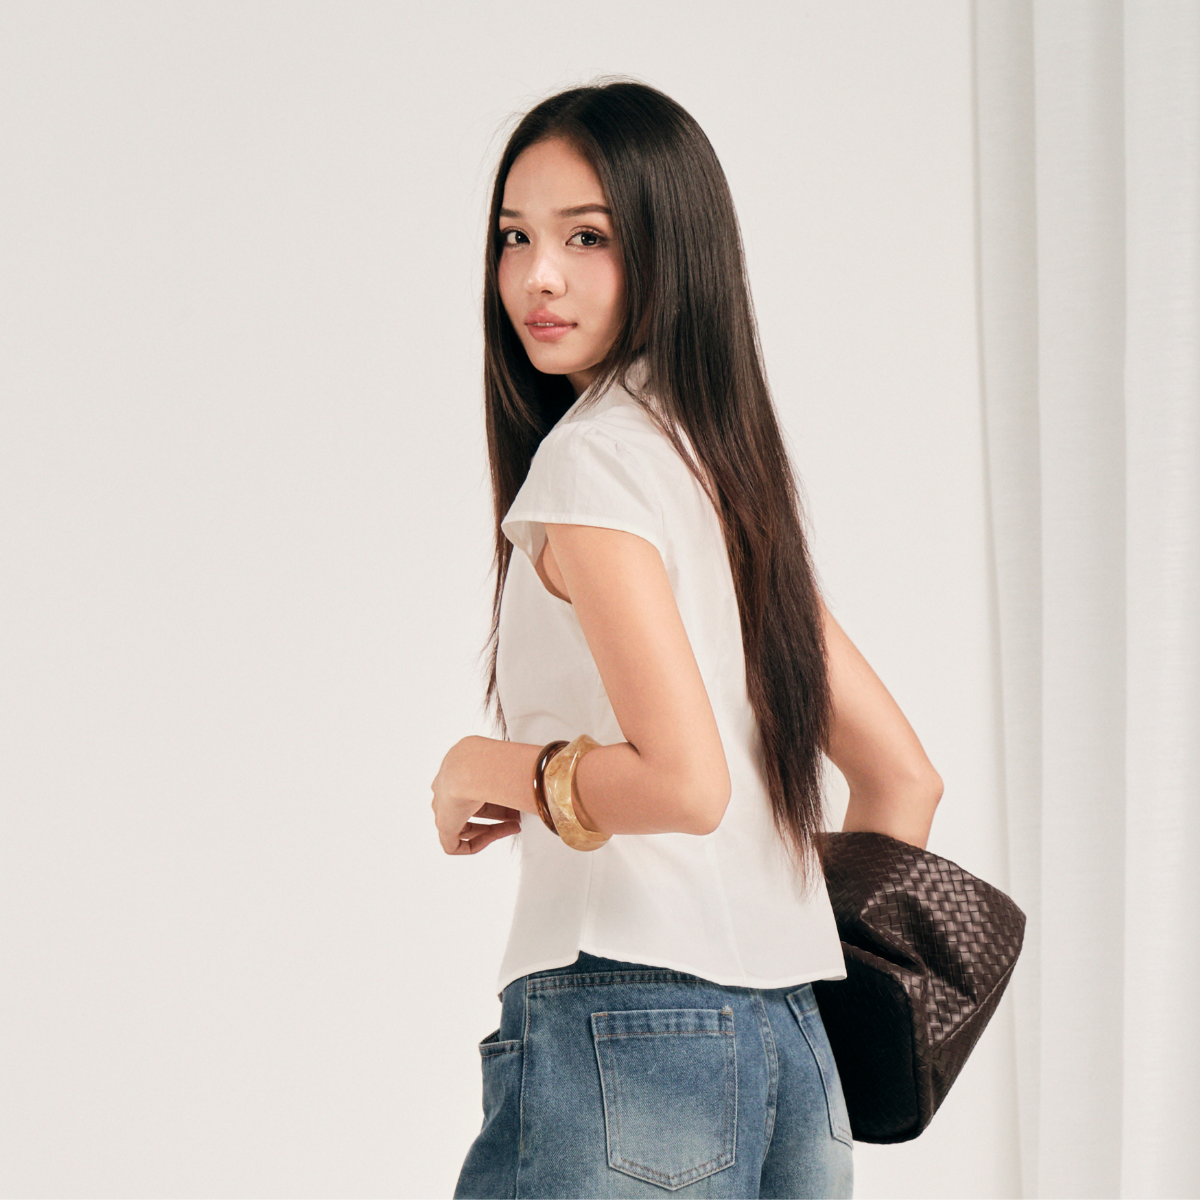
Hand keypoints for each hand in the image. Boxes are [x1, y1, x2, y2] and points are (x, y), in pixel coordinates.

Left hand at [430, 736, 522, 854]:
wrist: (471, 768)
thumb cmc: (489, 760)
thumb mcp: (502, 763)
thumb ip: (513, 771)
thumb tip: (537, 775)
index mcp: (457, 771)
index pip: (475, 789)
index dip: (497, 799)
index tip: (514, 801)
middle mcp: (446, 789)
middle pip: (471, 809)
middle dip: (497, 814)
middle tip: (518, 817)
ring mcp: (442, 809)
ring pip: (464, 826)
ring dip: (492, 829)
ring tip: (514, 827)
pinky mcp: (443, 827)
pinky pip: (455, 845)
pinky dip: (476, 844)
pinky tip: (493, 838)